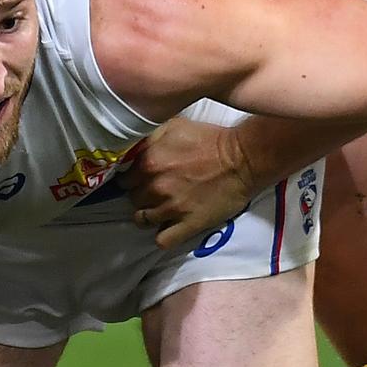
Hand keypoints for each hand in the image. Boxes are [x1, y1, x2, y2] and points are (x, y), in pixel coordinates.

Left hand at [118, 118, 254, 248]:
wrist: (243, 159)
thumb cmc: (210, 139)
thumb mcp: (174, 125)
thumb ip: (148, 137)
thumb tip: (130, 146)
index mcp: (148, 161)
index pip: (122, 178)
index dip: (131, 178)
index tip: (139, 179)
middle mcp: (154, 186)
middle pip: (132, 199)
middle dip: (140, 195)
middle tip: (154, 192)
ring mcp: (169, 208)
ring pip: (142, 220)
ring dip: (149, 215)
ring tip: (161, 209)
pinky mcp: (187, 225)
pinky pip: (162, 240)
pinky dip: (162, 236)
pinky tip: (169, 227)